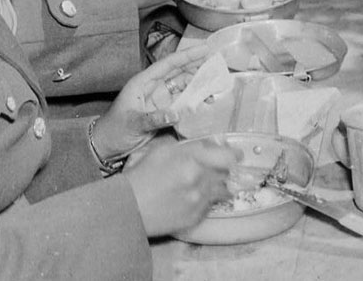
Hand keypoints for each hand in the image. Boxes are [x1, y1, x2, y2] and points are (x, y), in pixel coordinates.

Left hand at [93, 44, 214, 160]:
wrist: (106, 146)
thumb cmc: (113, 130)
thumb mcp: (132, 123)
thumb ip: (154, 119)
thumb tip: (176, 114)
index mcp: (143, 82)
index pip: (168, 64)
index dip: (187, 56)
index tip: (205, 48)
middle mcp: (153, 87)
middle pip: (179, 72)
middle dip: (197, 67)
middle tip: (217, 64)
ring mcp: (159, 100)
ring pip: (183, 87)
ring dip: (198, 85)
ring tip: (215, 84)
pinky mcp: (164, 112)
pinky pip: (182, 102)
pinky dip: (194, 100)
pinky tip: (205, 100)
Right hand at [123, 135, 240, 237]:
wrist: (127, 208)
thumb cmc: (141, 176)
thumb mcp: (162, 150)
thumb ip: (189, 146)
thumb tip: (210, 145)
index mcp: (191, 161)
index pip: (227, 157)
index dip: (233, 154)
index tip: (235, 154)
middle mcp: (200, 182)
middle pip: (226, 173)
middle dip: (222, 169)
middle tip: (216, 167)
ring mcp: (198, 202)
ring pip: (221, 190)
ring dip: (216, 185)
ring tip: (203, 183)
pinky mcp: (195, 218)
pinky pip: (210, 205)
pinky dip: (205, 200)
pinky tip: (191, 197)